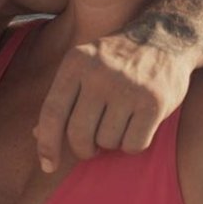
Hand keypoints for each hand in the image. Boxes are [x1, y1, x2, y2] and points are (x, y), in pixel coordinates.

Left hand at [35, 34, 193, 171]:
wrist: (166, 36)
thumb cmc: (117, 60)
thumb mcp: (84, 67)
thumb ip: (62, 99)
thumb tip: (37, 134)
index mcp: (75, 63)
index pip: (52, 113)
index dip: (47, 144)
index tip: (48, 166)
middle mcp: (99, 74)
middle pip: (78, 134)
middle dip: (84, 149)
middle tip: (92, 147)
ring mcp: (127, 87)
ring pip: (107, 141)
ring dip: (112, 141)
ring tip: (121, 122)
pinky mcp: (153, 102)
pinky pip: (134, 144)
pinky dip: (135, 144)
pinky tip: (139, 126)